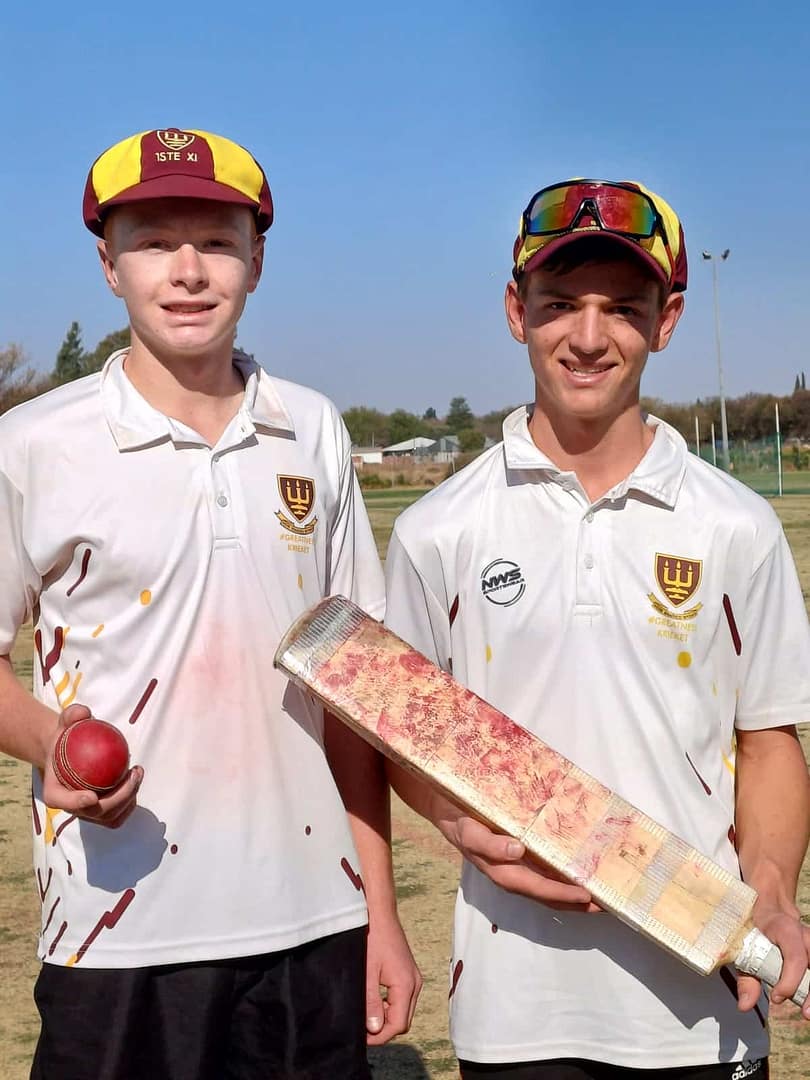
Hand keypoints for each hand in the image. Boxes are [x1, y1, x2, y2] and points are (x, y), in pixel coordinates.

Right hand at [41, 703, 142, 828]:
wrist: (70, 752)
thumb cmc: (67, 737)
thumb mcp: (66, 722)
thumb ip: (72, 715)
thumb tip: (83, 713)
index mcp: (54, 792)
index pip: (62, 801)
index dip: (76, 803)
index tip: (92, 796)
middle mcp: (71, 807)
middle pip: (94, 812)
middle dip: (117, 798)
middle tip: (132, 774)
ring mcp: (88, 812)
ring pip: (110, 817)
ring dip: (128, 799)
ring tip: (137, 773)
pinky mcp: (103, 812)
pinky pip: (119, 814)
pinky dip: (130, 800)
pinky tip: (137, 778)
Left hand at [365, 915, 422, 1044]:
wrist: (378, 913)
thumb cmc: (371, 938)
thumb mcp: (367, 972)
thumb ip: (371, 1002)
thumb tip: (375, 1029)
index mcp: (406, 985)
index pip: (398, 1025)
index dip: (380, 1037)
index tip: (361, 1038)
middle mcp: (414, 983)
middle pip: (403, 1021)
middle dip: (383, 1029)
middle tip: (361, 1029)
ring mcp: (413, 977)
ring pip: (403, 1011)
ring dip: (386, 1017)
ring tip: (365, 1014)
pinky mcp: (407, 972)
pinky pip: (402, 998)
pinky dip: (389, 1005)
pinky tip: (373, 999)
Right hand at [436, 801, 597, 911]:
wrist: (449, 813)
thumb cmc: (462, 822)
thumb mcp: (471, 832)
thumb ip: (490, 844)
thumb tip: (518, 851)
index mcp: (505, 873)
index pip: (540, 888)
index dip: (564, 894)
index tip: (587, 896)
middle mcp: (515, 876)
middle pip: (550, 896)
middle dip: (577, 904)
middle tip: (607, 906)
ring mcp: (519, 869)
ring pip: (550, 889)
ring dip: (574, 897)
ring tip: (600, 897)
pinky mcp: (521, 859)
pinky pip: (546, 874)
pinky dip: (564, 879)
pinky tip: (579, 875)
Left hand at [737, 899, 809, 1018]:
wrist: (766, 906)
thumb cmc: (754, 926)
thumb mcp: (744, 947)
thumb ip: (746, 978)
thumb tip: (745, 1005)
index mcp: (784, 928)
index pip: (795, 957)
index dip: (789, 981)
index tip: (776, 997)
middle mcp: (804, 934)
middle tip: (805, 1013)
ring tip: (808, 1012)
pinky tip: (809, 1001)